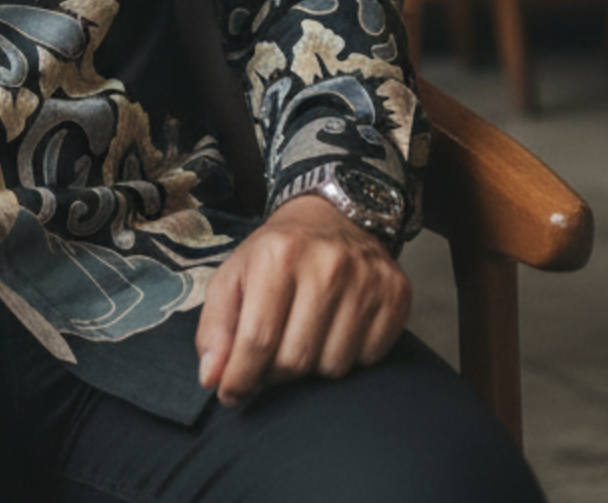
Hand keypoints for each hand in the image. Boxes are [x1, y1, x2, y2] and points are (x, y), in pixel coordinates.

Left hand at [195, 193, 410, 406]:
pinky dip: (349, 356)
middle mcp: (326, 265)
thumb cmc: (277, 253)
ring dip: (313, 366)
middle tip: (269, 357)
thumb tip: (211, 378)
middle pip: (296, 360)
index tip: (229, 393)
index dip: (240, 377)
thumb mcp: (234, 275)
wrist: (332, 215)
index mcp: (279, 256)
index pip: (257, 340)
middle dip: (275, 372)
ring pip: (333, 367)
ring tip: (304, 336)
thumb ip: (216, 326)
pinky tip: (336, 328)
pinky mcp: (395, 295)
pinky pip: (369, 359)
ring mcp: (366, 280)